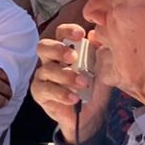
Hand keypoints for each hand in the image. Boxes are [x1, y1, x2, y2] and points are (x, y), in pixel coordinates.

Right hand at [29, 24, 107, 142]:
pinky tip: (74, 98)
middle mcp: (51, 60)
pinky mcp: (40, 93)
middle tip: (74, 57)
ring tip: (83, 83)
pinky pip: (45, 89)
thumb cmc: (95, 87)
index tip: (80, 34)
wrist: (92, 114)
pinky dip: (61, 93)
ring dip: (66, 75)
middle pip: (44, 46)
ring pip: (46, 69)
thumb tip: (96, 33)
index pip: (61, 33)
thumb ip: (100, 50)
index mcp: (66, 49)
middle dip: (58, 49)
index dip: (68, 30)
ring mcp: (43, 76)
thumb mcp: (103, 67)